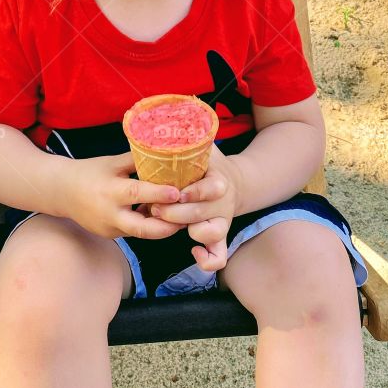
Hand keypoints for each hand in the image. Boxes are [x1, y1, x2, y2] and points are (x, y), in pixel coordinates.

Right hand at [61, 151, 183, 240]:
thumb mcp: (113, 163)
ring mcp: (110, 229)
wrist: (62, 192)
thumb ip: (137, 160)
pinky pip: (134, 232)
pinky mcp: (111, 236)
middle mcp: (110, 214)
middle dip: (168, 226)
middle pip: (144, 229)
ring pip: (142, 233)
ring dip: (162, 227)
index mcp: (111, 191)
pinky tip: (161, 216)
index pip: (137, 194)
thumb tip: (165, 151)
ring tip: (182, 217)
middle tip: (188, 217)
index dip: (158, 194)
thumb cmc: (90, 172)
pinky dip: (148, 226)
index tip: (178, 192)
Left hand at [147, 146, 242, 271]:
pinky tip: (193, 253)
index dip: (194, 192)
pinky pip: (219, 255)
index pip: (211, 188)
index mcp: (218, 180)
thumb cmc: (207, 163)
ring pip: (212, 234)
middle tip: (154, 208)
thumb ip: (187, 139)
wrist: (232, 180)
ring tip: (169, 224)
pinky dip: (208, 260)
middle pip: (201, 213)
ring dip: (189, 232)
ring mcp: (222, 221)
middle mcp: (223, 202)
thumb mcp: (202, 148)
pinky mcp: (220, 236)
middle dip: (174, 213)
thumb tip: (163, 127)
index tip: (176, 192)